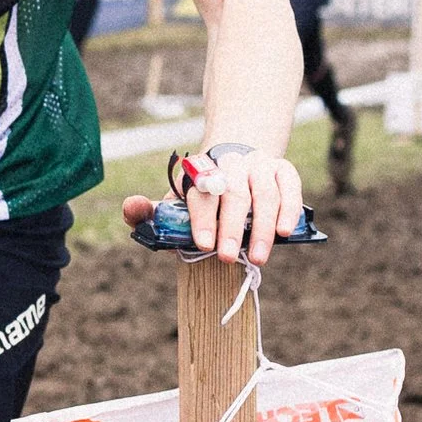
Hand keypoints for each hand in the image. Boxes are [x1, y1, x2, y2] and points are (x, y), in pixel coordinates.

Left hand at [121, 146, 304, 267]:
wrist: (235, 165)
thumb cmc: (204, 197)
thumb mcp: (176, 203)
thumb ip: (151, 211)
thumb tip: (132, 207)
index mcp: (200, 171)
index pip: (200, 192)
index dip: (201, 218)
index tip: (202, 244)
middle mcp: (230, 163)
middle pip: (232, 193)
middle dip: (230, 227)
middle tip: (228, 257)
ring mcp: (258, 164)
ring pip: (263, 192)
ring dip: (262, 226)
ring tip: (258, 256)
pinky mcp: (282, 169)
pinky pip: (289, 185)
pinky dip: (289, 207)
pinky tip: (284, 231)